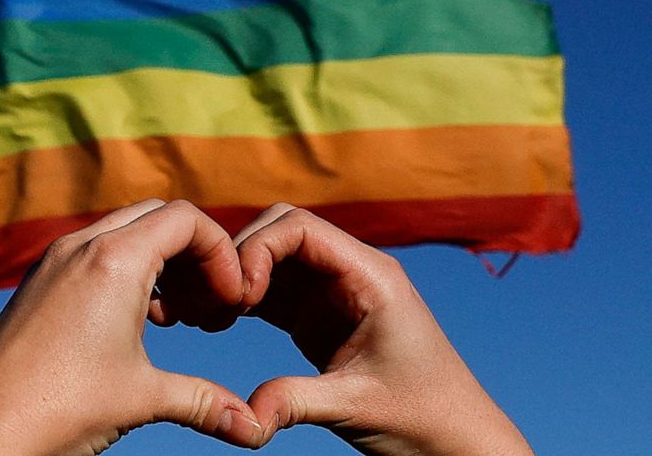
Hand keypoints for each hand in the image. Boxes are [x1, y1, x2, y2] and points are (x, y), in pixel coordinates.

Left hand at [0, 200, 263, 455]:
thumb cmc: (61, 409)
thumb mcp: (144, 398)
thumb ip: (207, 403)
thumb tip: (255, 430)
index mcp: (114, 260)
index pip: (186, 219)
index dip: (222, 253)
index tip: (233, 301)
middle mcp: (81, 246)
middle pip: (159, 217)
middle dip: (196, 254)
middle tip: (212, 306)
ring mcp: (55, 260)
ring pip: (126, 232)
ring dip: (162, 262)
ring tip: (180, 317)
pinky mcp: (40, 281)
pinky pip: (96, 253)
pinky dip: (129, 272)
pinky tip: (137, 322)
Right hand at [230, 204, 533, 454]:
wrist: (452, 441)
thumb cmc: (423, 417)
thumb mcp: (357, 405)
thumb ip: (296, 401)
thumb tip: (244, 416)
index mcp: (370, 275)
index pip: (301, 227)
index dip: (259, 248)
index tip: (238, 294)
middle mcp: (350, 272)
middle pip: (282, 230)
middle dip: (242, 256)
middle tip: (217, 303)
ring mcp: (332, 292)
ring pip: (272, 257)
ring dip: (238, 277)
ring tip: (209, 314)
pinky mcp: (318, 316)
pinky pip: (272, 289)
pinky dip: (243, 299)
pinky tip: (219, 322)